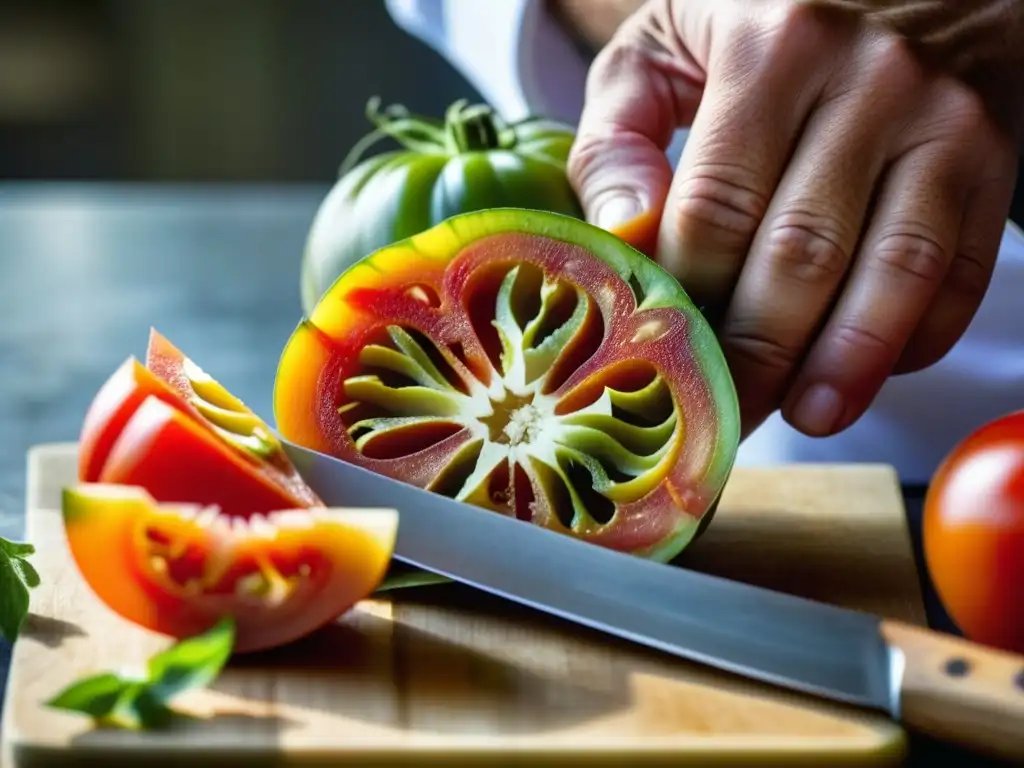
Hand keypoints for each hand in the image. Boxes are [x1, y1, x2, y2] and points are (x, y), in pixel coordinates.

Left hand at [567, 0, 1020, 439]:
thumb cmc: (766, 17)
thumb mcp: (665, 44)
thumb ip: (618, 135)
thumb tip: (624, 235)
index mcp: (769, 48)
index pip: (715, 212)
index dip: (688, 304)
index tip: (666, 362)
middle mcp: (868, 80)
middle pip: (801, 254)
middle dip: (758, 355)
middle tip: (727, 414)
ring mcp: (944, 119)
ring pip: (895, 270)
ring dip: (848, 361)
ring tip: (808, 416)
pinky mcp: (994, 155)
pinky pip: (962, 269)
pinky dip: (918, 333)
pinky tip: (870, 368)